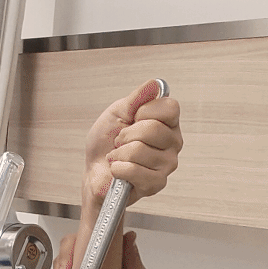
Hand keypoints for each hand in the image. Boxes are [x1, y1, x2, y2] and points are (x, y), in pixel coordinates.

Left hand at [83, 80, 181, 206]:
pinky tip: (119, 170)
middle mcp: (173, 143)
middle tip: (120, 141)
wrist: (94, 170)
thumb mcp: (118, 112)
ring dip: (120, 153)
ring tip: (119, 157)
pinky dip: (118, 169)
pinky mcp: (157, 184)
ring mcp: (167, 164)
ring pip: (140, 150)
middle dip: (126, 134)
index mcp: (168, 123)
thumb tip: (155, 84)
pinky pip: (135, 171)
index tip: (133, 118)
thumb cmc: (106, 142)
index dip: (145, 111)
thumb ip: (137, 98)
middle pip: (153, 129)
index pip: (171, 108)